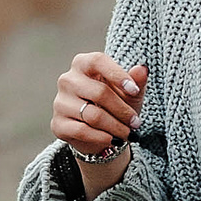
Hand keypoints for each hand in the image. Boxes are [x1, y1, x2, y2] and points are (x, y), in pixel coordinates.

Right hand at [50, 52, 144, 192]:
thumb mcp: (130, 93)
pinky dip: (101, 137)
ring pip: (92, 115)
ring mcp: (60, 102)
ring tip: (128, 133)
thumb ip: (136, 81)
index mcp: (83, 64)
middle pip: (99, 93)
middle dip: (122, 110)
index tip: (134, 90)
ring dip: (115, 127)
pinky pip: (82, 131)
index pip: (98, 61)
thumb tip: (142, 69)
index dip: (117, 75)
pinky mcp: (58, 123)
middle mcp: (67, 80)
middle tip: (136, 123)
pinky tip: (113, 140)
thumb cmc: (116, 104)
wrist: (101, 132)